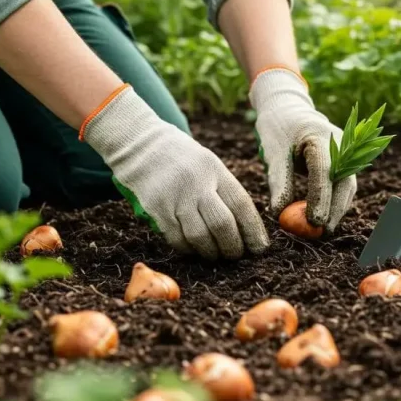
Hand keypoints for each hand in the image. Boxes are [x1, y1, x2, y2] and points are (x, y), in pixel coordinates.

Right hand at [81, 85, 269, 258]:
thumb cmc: (182, 159)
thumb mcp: (208, 164)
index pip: (241, 204)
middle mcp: (196, 183)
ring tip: (216, 255)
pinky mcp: (156, 209)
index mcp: (214, 169)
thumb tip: (247, 228)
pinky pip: (177, 239)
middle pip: (222, 224)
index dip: (253, 230)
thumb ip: (225, 190)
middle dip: (233, 247)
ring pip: (199, 237)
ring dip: (211, 252)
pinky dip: (189, 250)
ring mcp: (174, 197)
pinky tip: (194, 249)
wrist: (140, 146)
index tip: (259, 247)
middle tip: (236, 255)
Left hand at [249, 68, 356, 232]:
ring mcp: (346, 152)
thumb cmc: (277, 128)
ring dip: (336, 209)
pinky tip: (324, 217)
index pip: (324, 172)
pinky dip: (335, 201)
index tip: (313, 221)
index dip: (320, 198)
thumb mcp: (273, 152)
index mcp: (321, 136)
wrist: (288, 108)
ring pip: (347, 186)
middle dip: (334, 210)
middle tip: (320, 232)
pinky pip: (343, 184)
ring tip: (321, 230)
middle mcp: (341, 144)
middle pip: (343, 182)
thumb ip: (278, 181)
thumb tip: (279, 213)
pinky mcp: (344, 161)